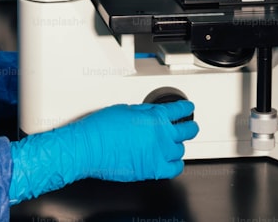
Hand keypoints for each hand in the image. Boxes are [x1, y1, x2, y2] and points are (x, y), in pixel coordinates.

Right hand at [9, 100, 198, 203]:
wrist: (88, 148)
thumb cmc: (100, 128)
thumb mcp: (124, 109)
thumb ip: (144, 112)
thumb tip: (153, 113)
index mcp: (154, 117)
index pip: (178, 111)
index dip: (185, 108)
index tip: (187, 108)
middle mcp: (160, 136)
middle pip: (187, 131)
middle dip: (189, 126)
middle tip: (188, 125)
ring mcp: (158, 154)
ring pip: (180, 150)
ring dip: (177, 145)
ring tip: (173, 142)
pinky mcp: (152, 170)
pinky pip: (174, 168)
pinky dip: (175, 164)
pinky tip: (172, 160)